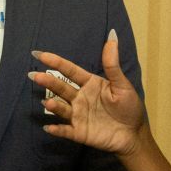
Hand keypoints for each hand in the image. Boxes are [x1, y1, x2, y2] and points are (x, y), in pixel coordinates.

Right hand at [29, 32, 145, 155]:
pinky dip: (57, 130)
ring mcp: (78, 115)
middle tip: (35, 76)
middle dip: (49, 82)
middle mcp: (80, 98)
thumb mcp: (122, 84)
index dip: (56, 62)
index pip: (70, 71)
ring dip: (54, 106)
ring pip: (62, 108)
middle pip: (62, 88)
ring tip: (48, 102)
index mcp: (89, 84)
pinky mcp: (79, 132)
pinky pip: (65, 131)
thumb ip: (112, 64)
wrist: (134, 134)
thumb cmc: (129, 107)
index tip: (40, 54)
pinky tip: (48, 128)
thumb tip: (112, 36)